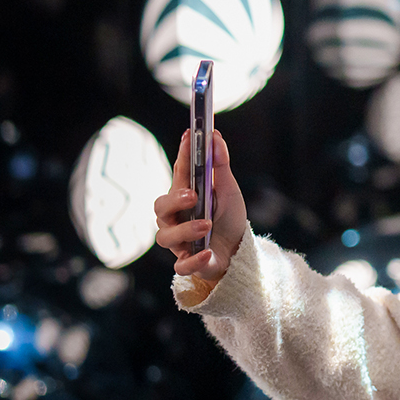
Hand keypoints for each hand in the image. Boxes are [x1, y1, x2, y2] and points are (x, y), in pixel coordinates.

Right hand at [154, 129, 248, 285]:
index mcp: (184, 196)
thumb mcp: (229, 191)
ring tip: (208, 224)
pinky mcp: (187, 262)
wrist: (238, 252)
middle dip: (174, 200)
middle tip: (193, 195)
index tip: (189, 135)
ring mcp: (179, 241)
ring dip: (186, 229)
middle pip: (160, 207)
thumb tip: (216, 137)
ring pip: (166, 236)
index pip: (179, 173)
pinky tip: (206, 252)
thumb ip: (220, 166)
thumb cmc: (228, 218)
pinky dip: (193, 260)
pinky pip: (181, 264)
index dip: (182, 154)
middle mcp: (175, 218)